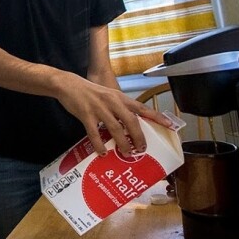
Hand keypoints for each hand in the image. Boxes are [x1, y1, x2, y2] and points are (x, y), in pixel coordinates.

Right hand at [56, 74, 174, 156]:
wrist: (69, 85)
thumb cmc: (90, 92)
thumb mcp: (108, 95)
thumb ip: (119, 108)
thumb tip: (128, 126)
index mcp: (120, 97)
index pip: (142, 108)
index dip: (156, 117)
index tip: (169, 125)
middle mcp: (112, 102)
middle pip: (131, 121)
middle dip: (138, 137)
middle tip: (142, 149)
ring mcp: (99, 108)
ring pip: (115, 129)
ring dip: (122, 143)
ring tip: (125, 153)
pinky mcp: (86, 115)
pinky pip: (95, 133)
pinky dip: (99, 145)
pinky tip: (102, 152)